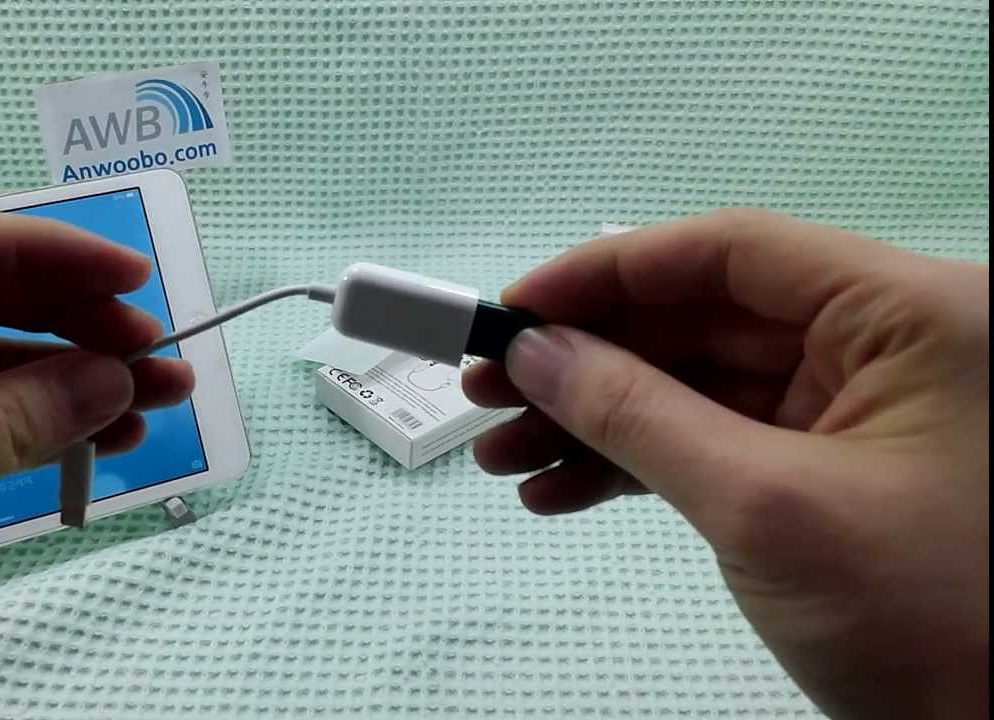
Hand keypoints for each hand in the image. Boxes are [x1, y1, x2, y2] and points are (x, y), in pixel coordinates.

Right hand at [463, 210, 987, 718]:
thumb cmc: (924, 618)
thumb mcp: (764, 507)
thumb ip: (639, 415)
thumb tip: (535, 353)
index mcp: (906, 313)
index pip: (732, 254)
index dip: (608, 274)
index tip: (512, 309)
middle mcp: (885, 344)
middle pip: (705, 320)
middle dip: (587, 361)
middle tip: (487, 391)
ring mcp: (859, 413)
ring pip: (701, 387)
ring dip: (598, 421)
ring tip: (502, 456)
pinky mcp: (833, 473)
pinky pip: (719, 443)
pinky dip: (639, 466)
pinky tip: (558, 492)